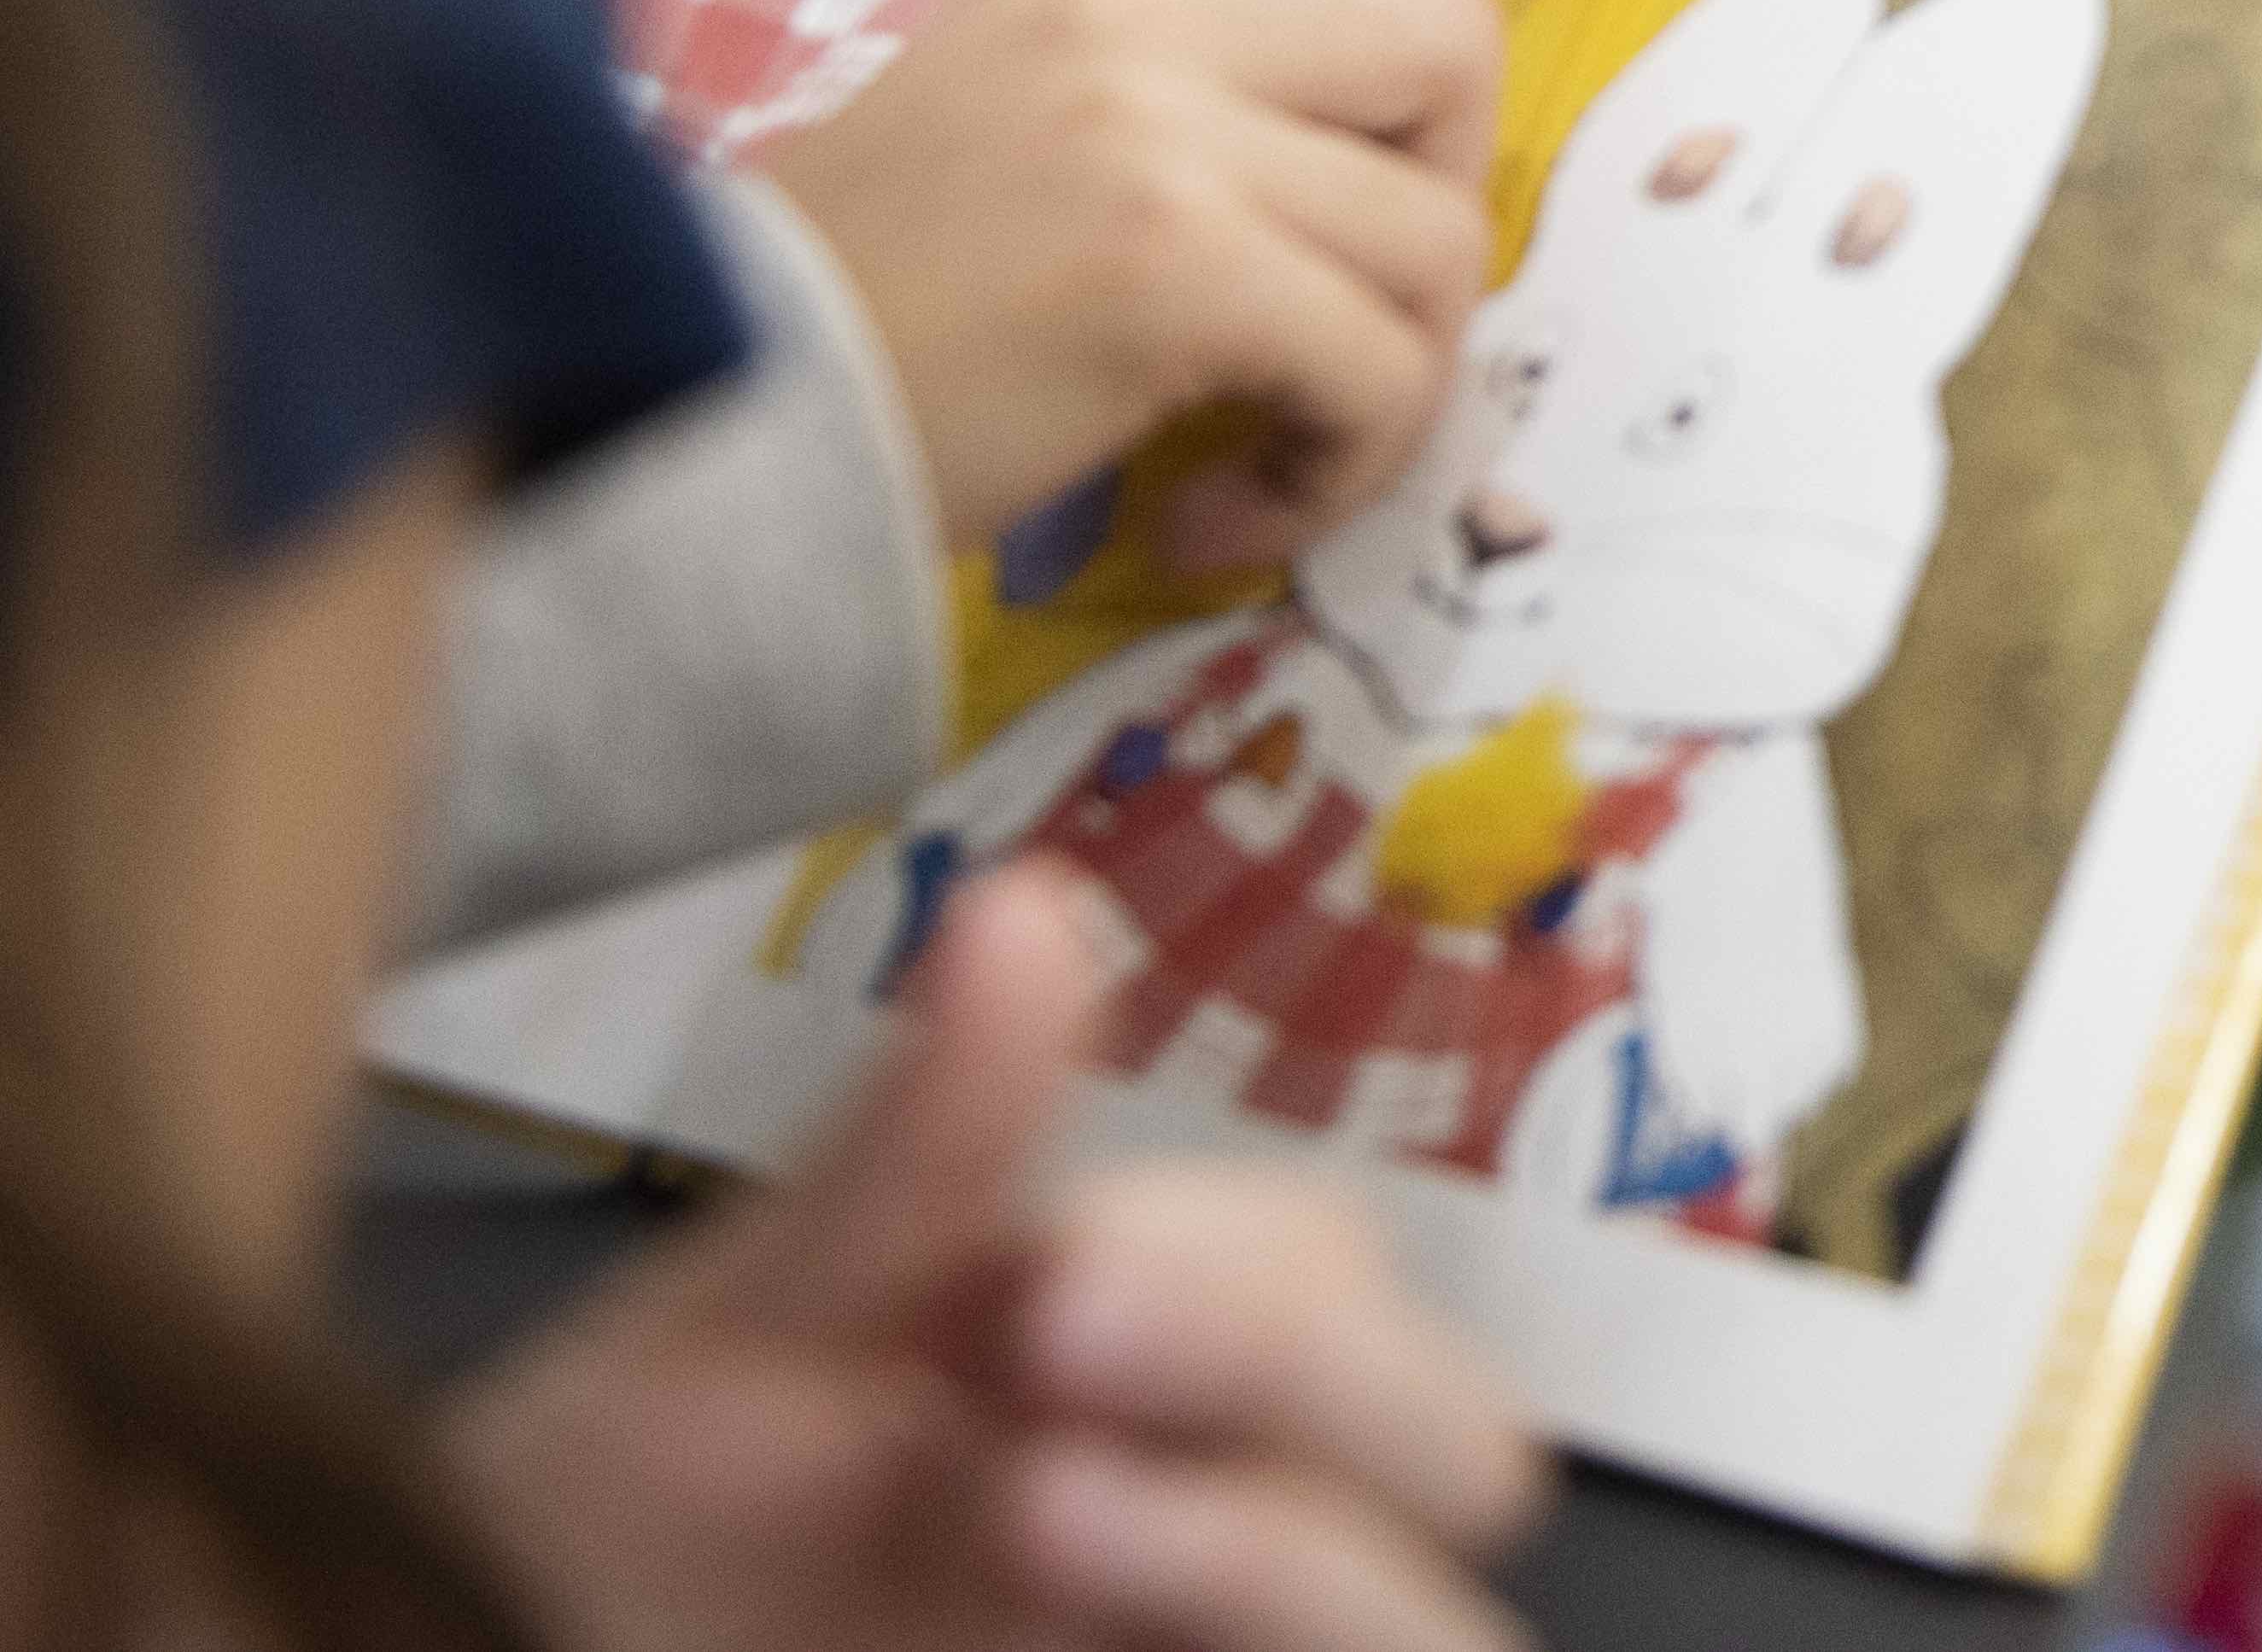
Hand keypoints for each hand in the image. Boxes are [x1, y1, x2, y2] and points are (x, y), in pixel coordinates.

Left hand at [450, 868, 1546, 1651]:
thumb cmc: (589, 1541)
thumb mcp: (722, 1347)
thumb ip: (910, 1156)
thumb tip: (1029, 900)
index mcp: (1137, 1372)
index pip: (1329, 1281)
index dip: (1231, 1276)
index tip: (1036, 1277)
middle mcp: (1216, 1516)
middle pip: (1457, 1447)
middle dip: (1299, 1383)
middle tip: (1047, 1360)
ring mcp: (1194, 1642)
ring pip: (1441, 1632)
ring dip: (1290, 1567)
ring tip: (1033, 1515)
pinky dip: (1295, 1628)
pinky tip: (1081, 1626)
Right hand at [754, 0, 1643, 572]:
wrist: (690, 428)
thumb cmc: (839, 319)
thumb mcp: (989, 137)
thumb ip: (1165, 108)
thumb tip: (1355, 179)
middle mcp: (1130, 32)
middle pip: (1446, 49)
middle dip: (1455, 195)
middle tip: (1361, 320)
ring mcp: (1155, 137)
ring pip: (1433, 232)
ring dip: (1391, 378)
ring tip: (1267, 457)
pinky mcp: (1172, 269)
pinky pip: (1378, 363)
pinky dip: (1344, 460)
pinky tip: (1230, 512)